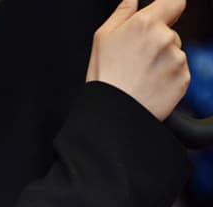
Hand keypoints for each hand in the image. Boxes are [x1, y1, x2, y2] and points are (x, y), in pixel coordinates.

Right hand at [87, 0, 190, 121]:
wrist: (112, 117)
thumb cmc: (104, 80)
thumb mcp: (102, 38)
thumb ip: (122, 12)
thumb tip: (132, 0)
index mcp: (146, 24)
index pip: (175, 2)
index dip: (169, 9)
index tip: (164, 17)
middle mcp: (165, 39)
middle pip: (171, 33)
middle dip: (158, 44)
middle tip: (137, 63)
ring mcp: (177, 60)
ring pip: (175, 54)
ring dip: (163, 63)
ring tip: (142, 79)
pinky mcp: (183, 80)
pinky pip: (179, 74)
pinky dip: (168, 80)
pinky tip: (150, 88)